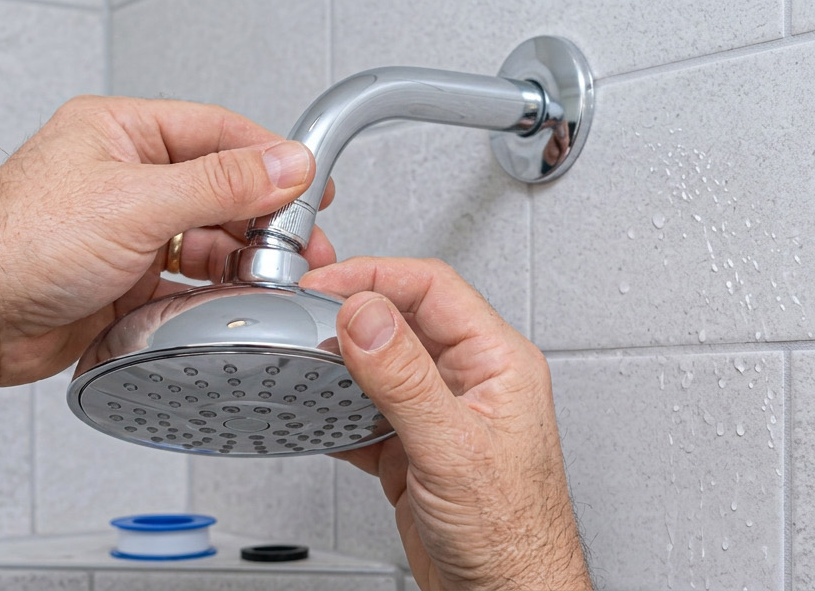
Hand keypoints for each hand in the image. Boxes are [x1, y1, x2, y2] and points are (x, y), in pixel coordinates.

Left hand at [0, 96, 335, 428]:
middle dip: (261, 216)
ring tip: (271, 277)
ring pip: (203, 236)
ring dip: (239, 257)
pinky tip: (229, 299)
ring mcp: (121, 228)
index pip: (215, 131)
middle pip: (216, 186)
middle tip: (301, 244)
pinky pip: (183, 278)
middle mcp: (120, 175)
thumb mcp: (134, 204)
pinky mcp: (121, 278)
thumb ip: (218, 184)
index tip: (311, 184)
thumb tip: (282, 165)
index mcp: (118, 132)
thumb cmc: (16, 247)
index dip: (270, 157)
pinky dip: (210, 289)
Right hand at [303, 258, 589, 590]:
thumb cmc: (513, 537)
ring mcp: (441, 416)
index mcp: (498, 364)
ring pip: (380, 366)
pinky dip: (336, 412)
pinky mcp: (416, 451)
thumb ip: (405, 379)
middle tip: (303, 318)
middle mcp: (471, 383)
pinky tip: (317, 416)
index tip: (324, 284)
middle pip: (401, 320)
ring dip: (339, 364)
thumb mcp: (452, 449)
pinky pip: (367, 414)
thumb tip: (366, 316)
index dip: (374, 277)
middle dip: (350, 315)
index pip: (431, 289)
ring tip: (302, 361)